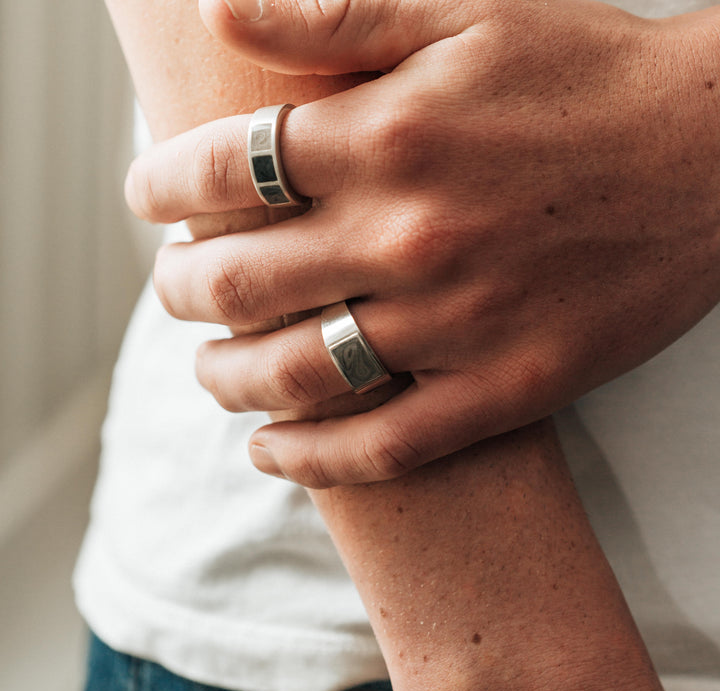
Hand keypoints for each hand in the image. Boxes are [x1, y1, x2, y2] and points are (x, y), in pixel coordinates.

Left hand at [127, 0, 719, 487]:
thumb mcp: (466, 9)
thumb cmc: (587, 80)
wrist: (713, 158)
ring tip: (207, 372)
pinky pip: (380, 447)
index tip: (148, 197)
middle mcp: (409, 236)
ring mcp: (456, 324)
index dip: (161, 185)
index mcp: (388, 136)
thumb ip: (334, 9)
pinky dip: (309, 459)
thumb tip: (221, 8)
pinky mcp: (504, 390)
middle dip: (180, 289)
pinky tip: (269, 450)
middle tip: (174, 287)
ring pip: (294, 374)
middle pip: (238, 281)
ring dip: (223, 379)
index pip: (223, 169)